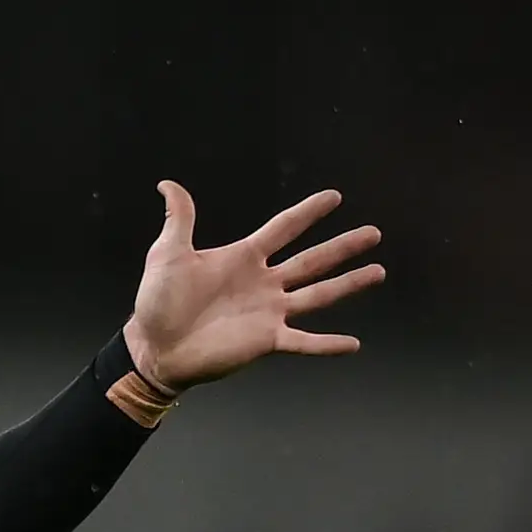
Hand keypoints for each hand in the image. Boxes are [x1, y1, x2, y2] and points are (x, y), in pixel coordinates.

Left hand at [122, 182, 383, 388]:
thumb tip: (167, 184)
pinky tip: (353, 344)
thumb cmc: (159, 303)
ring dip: (349, 284)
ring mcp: (269, 312)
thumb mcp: (168, 254)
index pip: (284, 228)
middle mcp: (264, 283)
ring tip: (378, 271)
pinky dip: (327, 344)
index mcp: (244, 258)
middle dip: (343, 247)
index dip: (308, 212)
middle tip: (373, 233)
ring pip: (318, 294)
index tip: (334, 197)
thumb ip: (179, 219)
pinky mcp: (266, 341)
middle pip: (313, 260)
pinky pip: (304, 342)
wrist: (153, 348)